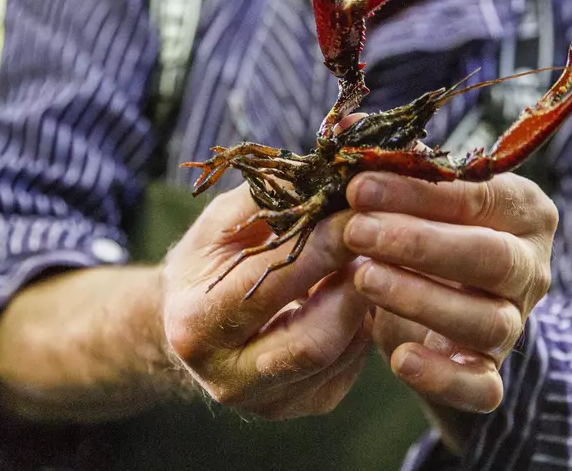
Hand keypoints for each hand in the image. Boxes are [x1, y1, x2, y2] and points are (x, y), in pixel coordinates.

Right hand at [161, 183, 371, 419]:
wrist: (193, 324)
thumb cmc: (209, 262)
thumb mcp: (221, 223)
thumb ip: (267, 197)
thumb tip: (324, 168)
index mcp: (196, 326)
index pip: (268, 286)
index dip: (319, 246)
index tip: (355, 208)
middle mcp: (228, 379)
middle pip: (313, 341)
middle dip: (352, 282)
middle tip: (378, 237)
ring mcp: (270, 402)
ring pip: (340, 355)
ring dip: (365, 300)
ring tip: (372, 256)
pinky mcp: (307, 404)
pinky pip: (353, 364)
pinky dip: (364, 321)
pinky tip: (361, 287)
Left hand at [342, 172, 555, 413]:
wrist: (440, 303)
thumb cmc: (429, 232)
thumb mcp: (419, 200)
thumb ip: (396, 174)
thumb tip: (345, 142)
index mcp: (522, 211)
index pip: (478, 196)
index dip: (416, 192)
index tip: (358, 187)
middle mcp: (530, 268)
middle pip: (491, 256)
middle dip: (419, 244)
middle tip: (356, 231)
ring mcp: (515, 324)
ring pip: (484, 319)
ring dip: (420, 299)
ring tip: (362, 278)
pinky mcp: (492, 373)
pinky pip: (482, 387)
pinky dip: (444, 378)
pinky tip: (400, 361)